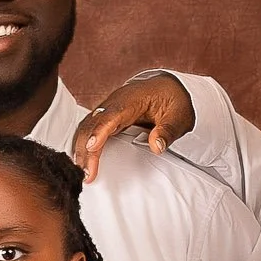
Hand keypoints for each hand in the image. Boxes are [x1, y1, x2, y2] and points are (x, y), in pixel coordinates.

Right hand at [72, 73, 194, 180]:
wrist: (167, 87)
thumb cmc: (171, 99)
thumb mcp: (179, 115)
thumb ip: (168, 131)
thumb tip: (156, 146)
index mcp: (131, 100)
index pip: (111, 115)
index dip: (100, 131)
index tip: (91, 148)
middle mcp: (114, 103)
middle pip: (93, 124)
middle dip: (86, 149)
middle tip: (87, 173)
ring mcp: (108, 110)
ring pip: (86, 127)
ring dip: (81, 149)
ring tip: (83, 172)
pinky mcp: (105, 118)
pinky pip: (88, 129)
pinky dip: (82, 145)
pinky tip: (82, 160)